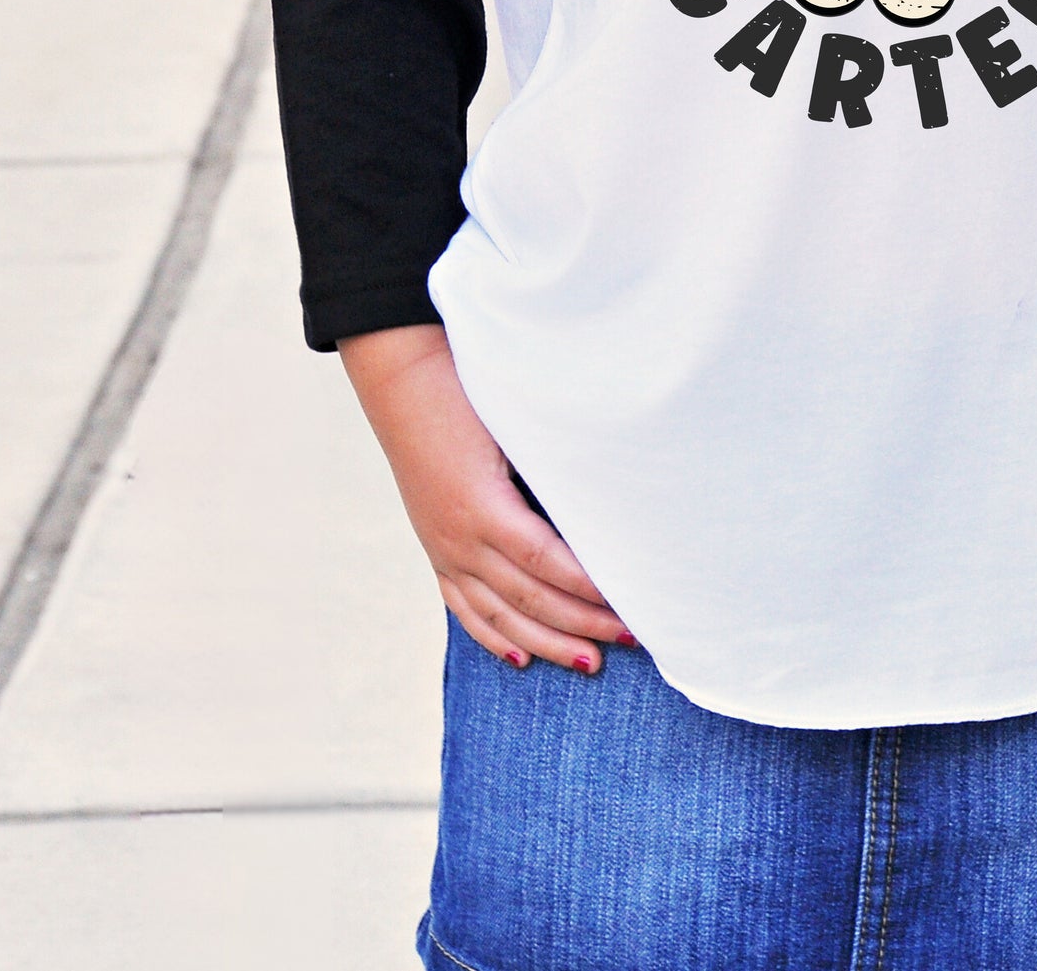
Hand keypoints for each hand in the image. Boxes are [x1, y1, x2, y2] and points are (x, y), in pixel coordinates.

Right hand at [339, 323, 632, 672]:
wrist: (401, 374)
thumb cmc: (468, 390)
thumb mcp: (513, 427)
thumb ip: (551, 469)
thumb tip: (606, 506)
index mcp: (481, 506)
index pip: (546, 563)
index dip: (588, 590)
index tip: (630, 605)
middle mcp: (458, 537)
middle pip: (529, 597)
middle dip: (583, 624)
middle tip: (634, 639)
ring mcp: (442, 547)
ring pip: (499, 613)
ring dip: (547, 641)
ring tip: (590, 662)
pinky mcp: (434, 547)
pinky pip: (464, 605)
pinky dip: (494, 635)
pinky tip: (521, 656)